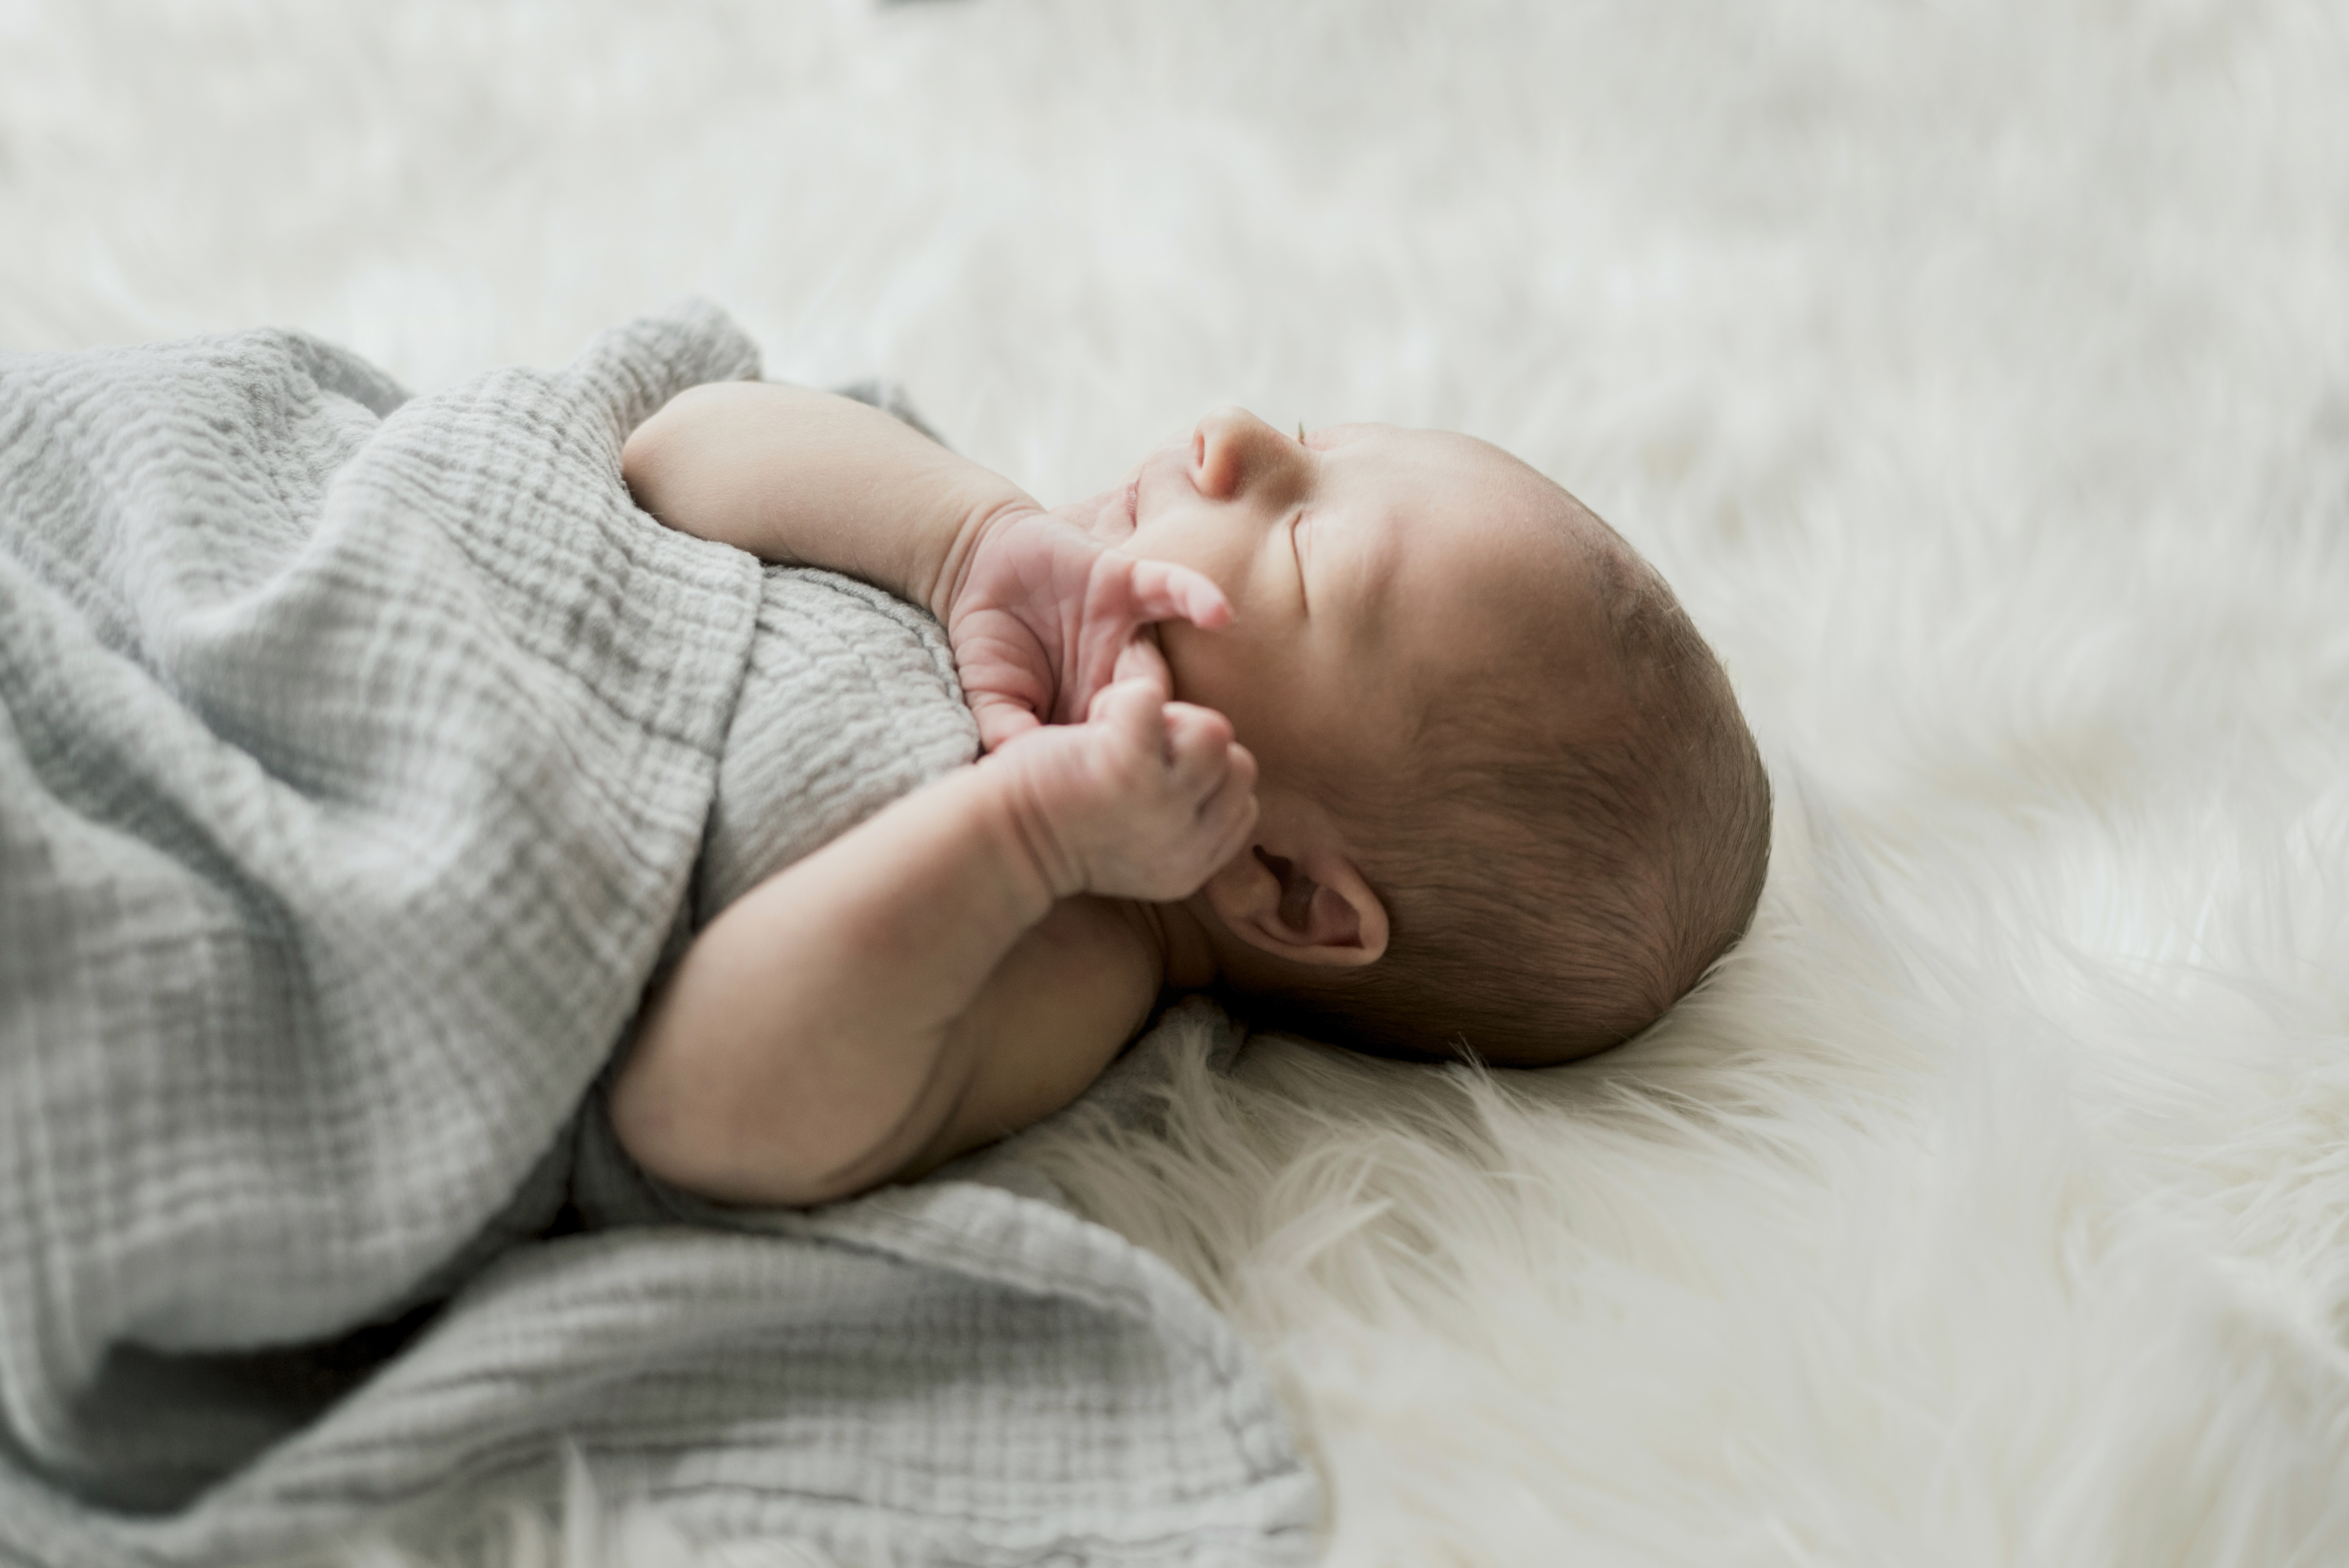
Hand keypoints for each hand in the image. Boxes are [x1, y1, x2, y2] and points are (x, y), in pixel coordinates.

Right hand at [943, 505, 1229, 751]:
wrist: (982, 566)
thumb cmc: (992, 639)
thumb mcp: (991, 693)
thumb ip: (1006, 727)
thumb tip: (1013, 767)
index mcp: (1089, 711)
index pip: (1115, 748)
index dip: (1119, 769)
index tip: (1123, 800)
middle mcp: (1116, 677)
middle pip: (1146, 716)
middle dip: (1150, 739)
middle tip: (1150, 761)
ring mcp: (1126, 633)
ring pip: (1160, 663)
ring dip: (1158, 682)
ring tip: (1170, 713)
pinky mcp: (1128, 581)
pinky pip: (1171, 587)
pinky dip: (1196, 595)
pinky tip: (1218, 613)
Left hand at [984, 679, 1258, 902]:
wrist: (999, 846)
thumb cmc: (1057, 838)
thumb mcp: (1138, 856)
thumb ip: (1179, 831)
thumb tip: (1213, 798)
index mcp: (1193, 865)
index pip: (1243, 804)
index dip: (1206, 774)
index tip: (1157, 773)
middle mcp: (1188, 842)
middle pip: (1238, 763)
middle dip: (1193, 743)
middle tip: (1137, 751)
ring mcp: (1163, 802)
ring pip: (1214, 730)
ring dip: (1167, 718)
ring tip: (1117, 737)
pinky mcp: (1129, 764)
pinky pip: (1153, 698)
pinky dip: (1122, 697)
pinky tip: (1095, 722)